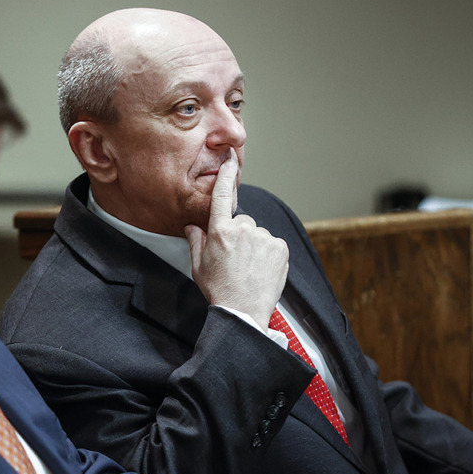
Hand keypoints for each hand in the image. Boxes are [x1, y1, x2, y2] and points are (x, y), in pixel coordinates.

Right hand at [185, 149, 288, 329]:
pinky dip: (269, 254)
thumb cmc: (219, 290)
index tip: (230, 160)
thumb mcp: (198, 266)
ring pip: (258, 234)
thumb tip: (192, 226)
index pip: (223, 196)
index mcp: (220, 231)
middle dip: (239, 236)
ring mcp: (264, 238)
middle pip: (242, 222)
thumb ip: (196, 241)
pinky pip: (273, 244)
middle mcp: (243, 230)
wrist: (243, 312)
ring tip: (249, 268)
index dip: (226, 176)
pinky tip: (261, 269)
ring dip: (255, 246)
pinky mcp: (280, 248)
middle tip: (235, 259)